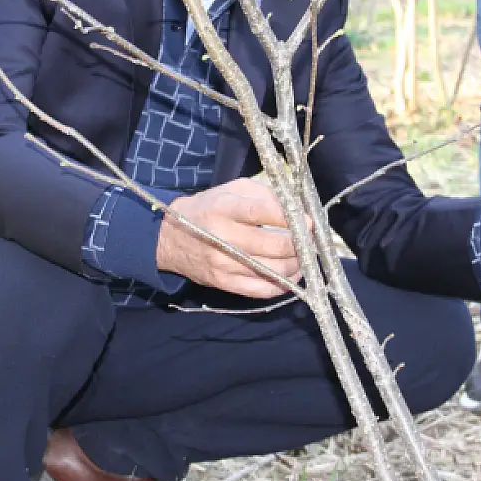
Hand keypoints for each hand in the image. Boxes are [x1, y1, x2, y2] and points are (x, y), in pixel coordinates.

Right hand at [156, 178, 302, 297]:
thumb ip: (264, 194)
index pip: (259, 212)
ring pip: (272, 270)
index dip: (288, 218)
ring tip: (304, 257)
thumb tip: (296, 209)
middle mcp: (221, 236)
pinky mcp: (223, 283)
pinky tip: (291, 275)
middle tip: (309, 240)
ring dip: (296, 265)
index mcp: (223, 208)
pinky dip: (283, 285)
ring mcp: (222, 264)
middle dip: (300, 245)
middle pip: (272, 246)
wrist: (170, 239)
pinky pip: (261, 290)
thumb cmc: (208, 209)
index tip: (308, 221)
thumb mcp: (231, 190)